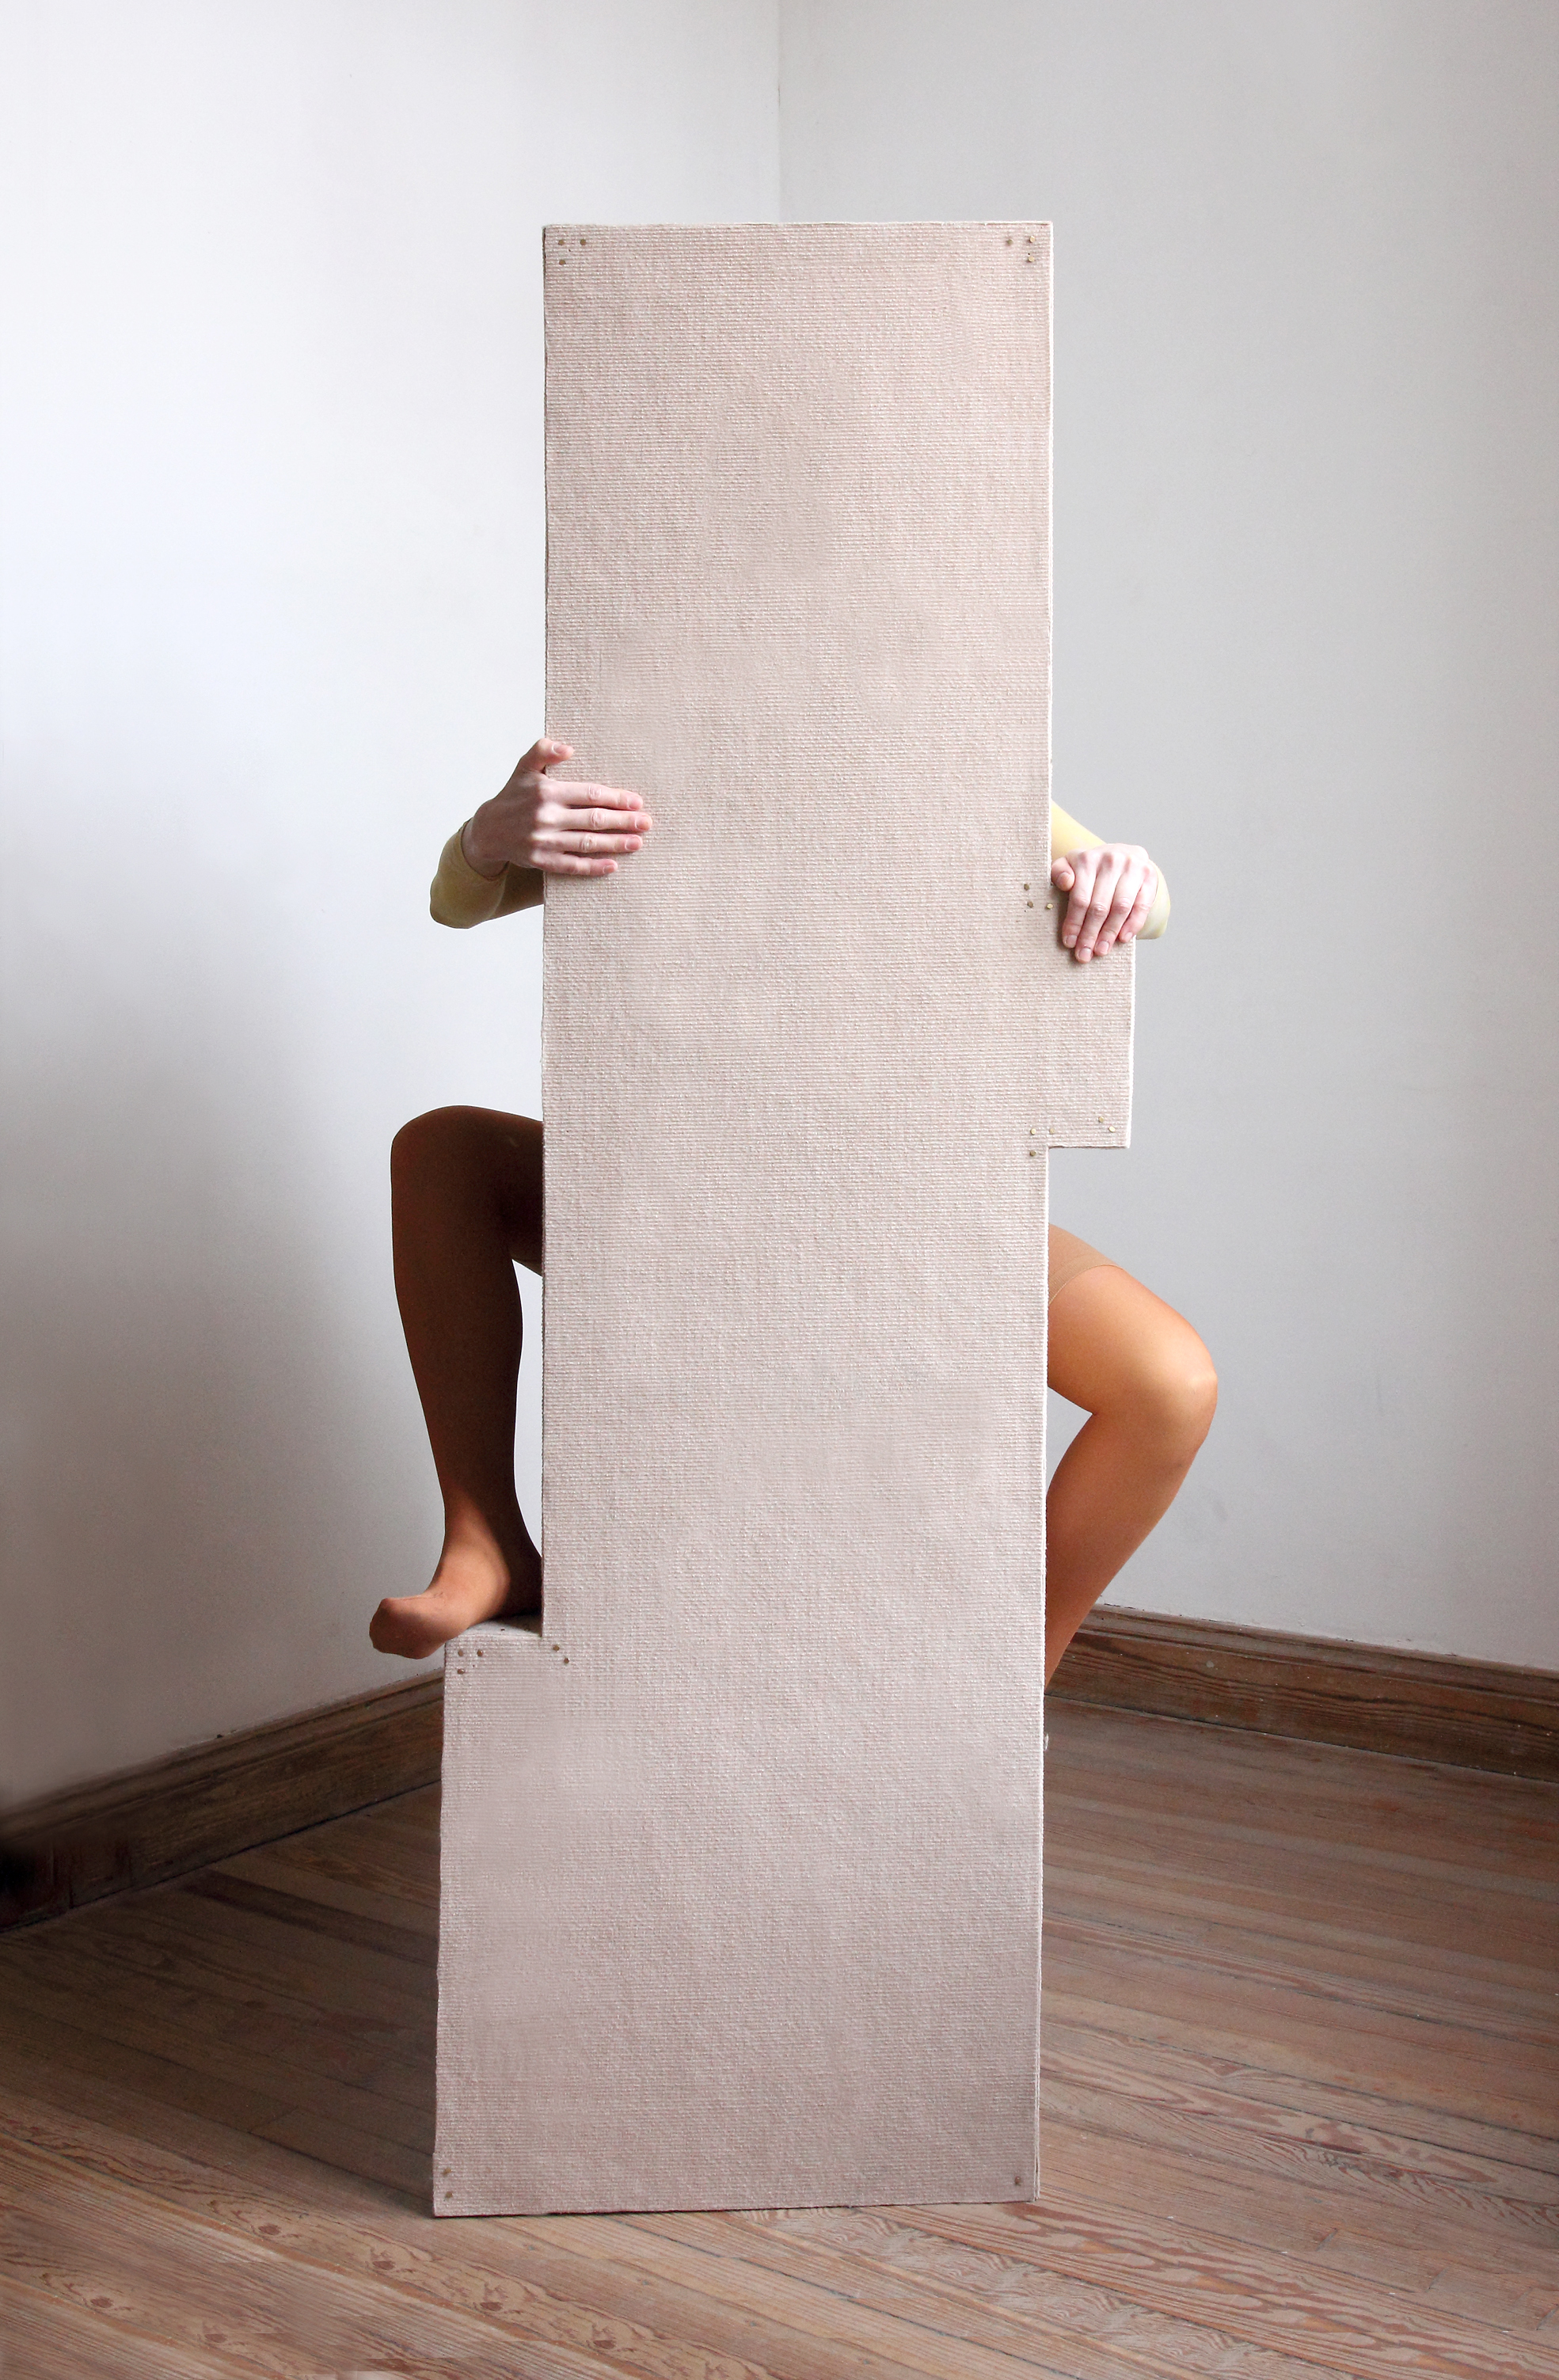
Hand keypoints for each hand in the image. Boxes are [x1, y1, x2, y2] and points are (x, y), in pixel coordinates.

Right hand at [461, 739, 652, 878]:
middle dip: (623, 821)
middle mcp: (546, 817)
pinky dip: (593, 867)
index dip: (616, 798)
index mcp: (547, 792)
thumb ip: (543, 751)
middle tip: (647, 823)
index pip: (589, 794)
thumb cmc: (513, 795)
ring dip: (615, 844)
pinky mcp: (541, 861)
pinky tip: (613, 865)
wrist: (488, 830)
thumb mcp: (524, 768)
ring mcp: (544, 841)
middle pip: (594, 820)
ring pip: (587, 843)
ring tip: (637, 842)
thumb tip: (568, 749)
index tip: (637, 802)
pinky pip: (572, 866)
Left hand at [1050, 843, 1157, 962]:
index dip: (1074, 923)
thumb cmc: (1091, 868)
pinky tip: (1123, 939)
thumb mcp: (1070, 865)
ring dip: (1110, 933)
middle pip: (1099, 906)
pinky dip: (1133, 925)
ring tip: (1101, 950)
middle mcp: (1111, 860)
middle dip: (1090, 934)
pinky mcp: (1149, 876)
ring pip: (1120, 907)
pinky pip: (1141, 906)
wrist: (1123, 855)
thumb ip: (1060, 873)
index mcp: (1087, 859)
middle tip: (1084, 954)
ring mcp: (1133, 867)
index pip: (1080, 898)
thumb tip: (1065, 882)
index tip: (1069, 942)